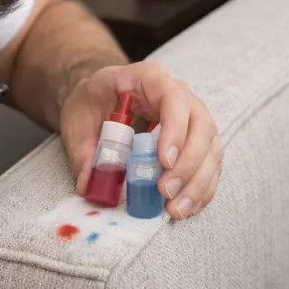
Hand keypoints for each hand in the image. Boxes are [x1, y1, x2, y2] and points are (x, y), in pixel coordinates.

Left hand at [60, 62, 221, 219]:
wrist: (99, 98)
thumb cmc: (91, 102)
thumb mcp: (77, 119)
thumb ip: (83, 150)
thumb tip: (91, 185)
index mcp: (150, 79)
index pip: (174, 99)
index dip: (175, 131)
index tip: (164, 161)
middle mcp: (181, 95)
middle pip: (201, 126)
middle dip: (188, 164)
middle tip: (165, 192)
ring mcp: (193, 118)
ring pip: (211, 149)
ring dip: (197, 183)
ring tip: (176, 210)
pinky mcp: (197, 142)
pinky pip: (209, 165)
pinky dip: (201, 189)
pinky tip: (187, 208)